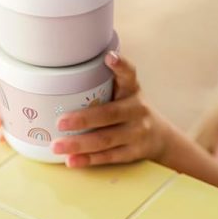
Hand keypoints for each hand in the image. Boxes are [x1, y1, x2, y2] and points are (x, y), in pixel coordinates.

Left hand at [51, 52, 167, 167]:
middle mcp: (137, 109)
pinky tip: (71, 160)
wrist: (160, 137)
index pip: (129, 74)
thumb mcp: (125, 91)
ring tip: (57, 145)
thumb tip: (68, 70)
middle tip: (60, 122)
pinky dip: (88, 159)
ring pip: (106, 139)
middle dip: (84, 119)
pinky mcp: (134, 152)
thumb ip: (105, 81)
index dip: (120, 65)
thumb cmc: (130, 109)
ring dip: (80, 143)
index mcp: (132, 89)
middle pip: (110, 113)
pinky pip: (109, 157)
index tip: (109, 57)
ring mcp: (137, 132)